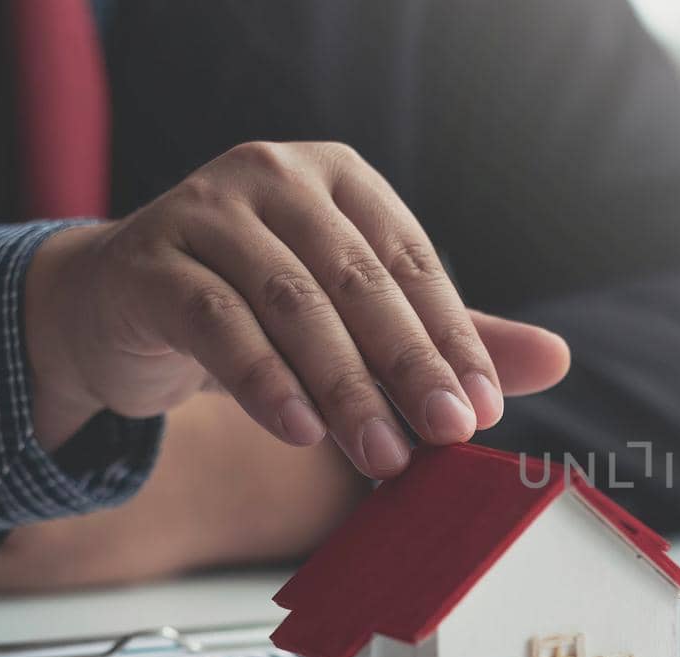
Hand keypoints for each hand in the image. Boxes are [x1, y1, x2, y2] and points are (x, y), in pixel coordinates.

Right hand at [22, 141, 571, 477]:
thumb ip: (447, 336)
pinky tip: (300, 432)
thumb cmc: (257, 306)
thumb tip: (557, 360)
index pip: (413, 262)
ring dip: (345, 388)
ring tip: (383, 456)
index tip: (484, 410)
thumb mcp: (355, 318)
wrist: (121, 307)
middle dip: (410, 367)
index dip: (453, 339)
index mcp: (341, 180)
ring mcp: (207, 211)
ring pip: (293, 305)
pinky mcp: (150, 260)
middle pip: (359, 282)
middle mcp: (276, 178)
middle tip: (448, 436)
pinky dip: (265, 381)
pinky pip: (217, 323)